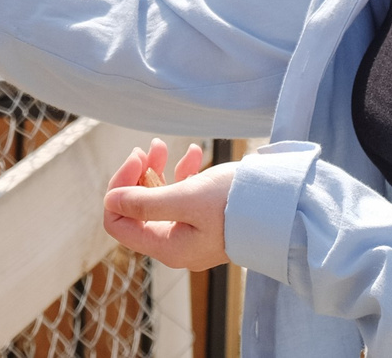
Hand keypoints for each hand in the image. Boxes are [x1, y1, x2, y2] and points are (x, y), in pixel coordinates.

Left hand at [101, 139, 229, 270]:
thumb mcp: (186, 198)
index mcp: (167, 247)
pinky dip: (182, 173)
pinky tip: (191, 152)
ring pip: (159, 199)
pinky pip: (183, 196)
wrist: (282, 206)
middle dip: (137, 175)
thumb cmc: (234, 203)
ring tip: (162, 145)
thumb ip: (146, 202)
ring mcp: (192, 232)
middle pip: (138, 209)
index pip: (119, 222)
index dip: (119, 189)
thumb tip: (109, 202)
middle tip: (149, 148)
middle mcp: (176, 244)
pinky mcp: (207, 219)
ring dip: (157, 170)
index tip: (135, 160)